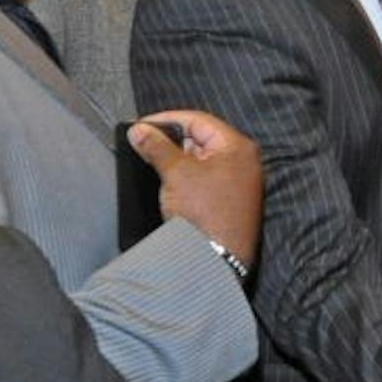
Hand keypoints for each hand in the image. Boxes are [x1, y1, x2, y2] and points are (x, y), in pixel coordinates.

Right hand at [129, 110, 262, 266]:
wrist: (214, 261)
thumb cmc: (203, 212)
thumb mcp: (175, 172)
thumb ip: (156, 146)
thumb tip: (138, 130)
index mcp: (238, 146)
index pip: (198, 120)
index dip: (166, 120)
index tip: (141, 125)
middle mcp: (244, 162)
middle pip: (200, 140)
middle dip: (170, 142)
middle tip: (143, 144)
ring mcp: (238, 184)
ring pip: (200, 161)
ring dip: (176, 161)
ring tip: (150, 162)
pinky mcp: (229, 204)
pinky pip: (204, 181)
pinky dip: (185, 178)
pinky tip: (165, 182)